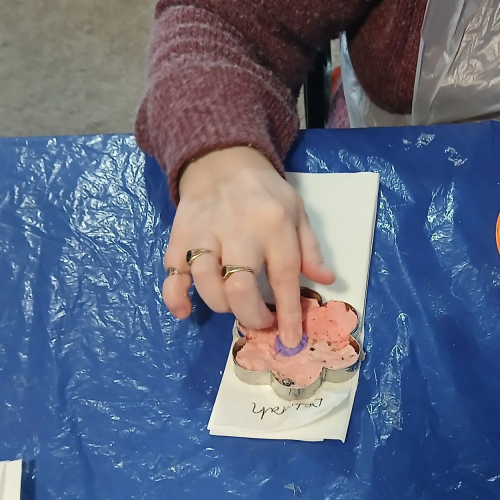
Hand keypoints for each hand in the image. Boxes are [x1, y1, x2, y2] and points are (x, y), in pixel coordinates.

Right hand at [162, 147, 333, 346]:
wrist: (220, 159)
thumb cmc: (264, 192)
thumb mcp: (296, 212)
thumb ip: (310, 248)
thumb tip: (327, 281)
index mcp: (274, 226)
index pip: (285, 277)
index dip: (289, 313)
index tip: (291, 339)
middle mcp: (239, 232)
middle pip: (240, 286)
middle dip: (251, 315)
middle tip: (259, 321)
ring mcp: (205, 234)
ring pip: (206, 282)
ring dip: (220, 305)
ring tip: (232, 305)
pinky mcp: (179, 237)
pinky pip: (172, 273)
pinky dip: (175, 298)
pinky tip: (185, 312)